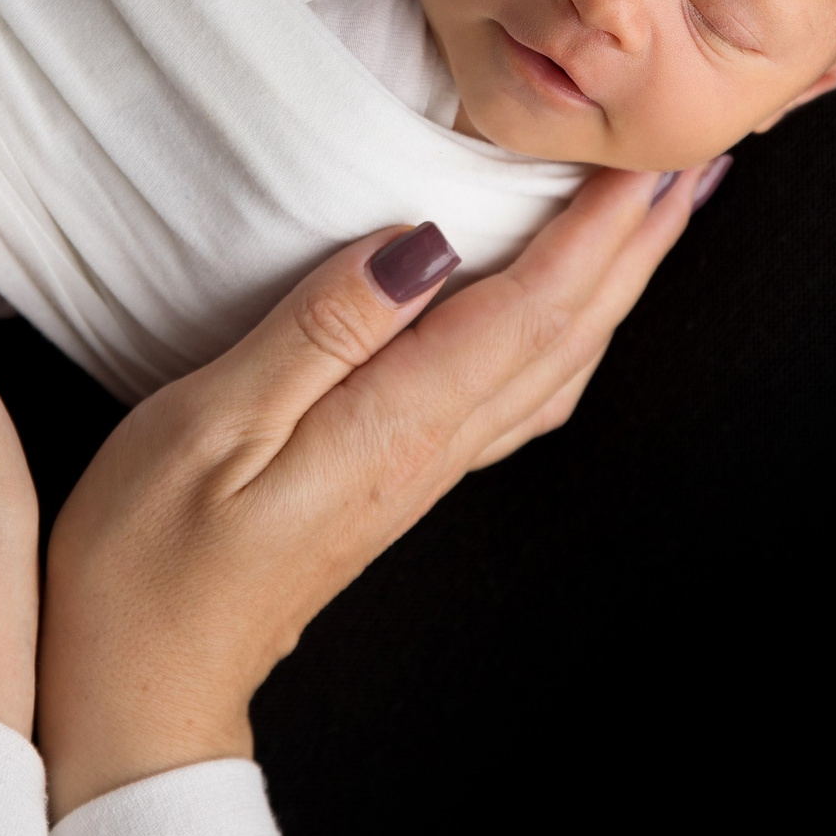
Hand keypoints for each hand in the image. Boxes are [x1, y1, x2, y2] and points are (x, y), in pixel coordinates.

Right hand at [35, 158, 725, 817]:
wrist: (141, 684)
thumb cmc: (149, 561)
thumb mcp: (210, 425)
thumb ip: (320, 331)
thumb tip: (422, 246)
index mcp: (398, 425)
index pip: (534, 307)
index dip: (601, 225)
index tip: (648, 152)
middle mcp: (434, 448)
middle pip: (570, 330)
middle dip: (639, 242)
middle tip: (695, 160)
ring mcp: (425, 469)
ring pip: (557, 362)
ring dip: (617, 284)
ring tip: (656, 219)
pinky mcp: (403, 478)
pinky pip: (519, 392)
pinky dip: (566, 332)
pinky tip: (567, 312)